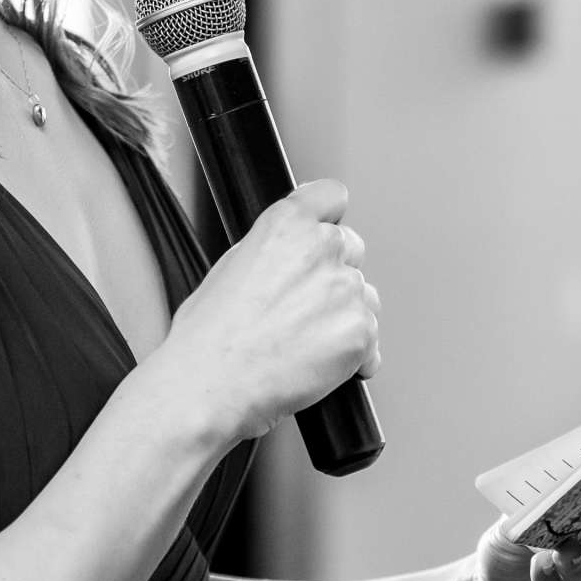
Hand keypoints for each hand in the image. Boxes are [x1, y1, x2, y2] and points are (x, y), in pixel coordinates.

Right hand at [151, 180, 379, 443]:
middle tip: (305, 306)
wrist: (210, 385)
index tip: (327, 229)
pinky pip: (371, 338)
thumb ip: (273, 247)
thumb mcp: (230, 266)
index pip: (332, 196)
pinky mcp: (360, 330)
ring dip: (345, 314)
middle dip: (334, 273)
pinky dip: (355, 354)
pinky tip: (321, 364)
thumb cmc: (209, 337)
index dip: (329, 217)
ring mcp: (345, 289)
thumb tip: (288, 254)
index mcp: (286, 224)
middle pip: (352, 248)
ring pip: (363, 295)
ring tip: (306, 342)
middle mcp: (321, 248)